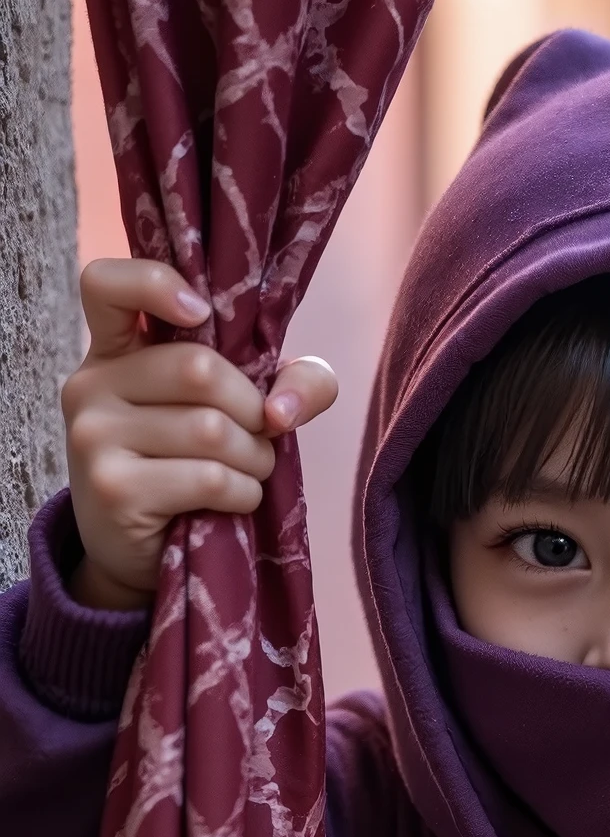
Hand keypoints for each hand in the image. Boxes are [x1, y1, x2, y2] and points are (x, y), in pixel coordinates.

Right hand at [62, 258, 337, 610]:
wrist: (139, 553)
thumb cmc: (193, 467)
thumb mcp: (237, 411)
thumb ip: (291, 382)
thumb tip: (285, 407)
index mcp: (113, 351)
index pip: (107, 285)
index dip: (155, 283)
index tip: (203, 315)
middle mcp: (90, 386)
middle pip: (200, 369)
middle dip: (253, 411)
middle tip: (258, 439)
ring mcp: (94, 438)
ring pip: (211, 430)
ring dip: (255, 459)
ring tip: (248, 473)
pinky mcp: (114, 489)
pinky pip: (210, 478)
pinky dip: (243, 493)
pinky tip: (233, 502)